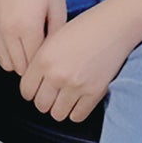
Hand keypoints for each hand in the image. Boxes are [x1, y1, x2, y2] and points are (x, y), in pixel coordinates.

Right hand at [0, 0, 66, 75]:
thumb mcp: (58, 5)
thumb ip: (55, 34)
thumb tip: (52, 54)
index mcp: (26, 26)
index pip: (33, 64)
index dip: (43, 67)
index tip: (51, 64)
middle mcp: (5, 27)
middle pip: (17, 67)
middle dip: (30, 68)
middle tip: (42, 61)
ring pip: (2, 60)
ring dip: (16, 61)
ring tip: (29, 53)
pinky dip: (3, 51)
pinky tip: (15, 45)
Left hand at [20, 2, 139, 122]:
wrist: (115, 26)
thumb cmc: (86, 28)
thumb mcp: (54, 38)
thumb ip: (41, 61)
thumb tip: (33, 82)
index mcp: (43, 59)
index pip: (26, 90)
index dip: (31, 92)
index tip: (37, 90)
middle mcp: (57, 74)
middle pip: (40, 105)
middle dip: (45, 101)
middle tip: (52, 94)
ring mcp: (76, 85)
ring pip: (57, 114)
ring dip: (60, 108)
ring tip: (66, 98)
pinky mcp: (94, 93)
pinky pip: (77, 116)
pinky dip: (76, 111)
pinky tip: (78, 100)